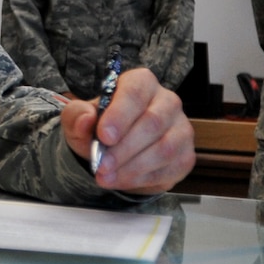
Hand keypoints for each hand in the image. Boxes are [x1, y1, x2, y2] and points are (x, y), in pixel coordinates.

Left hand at [59, 68, 194, 193]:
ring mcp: (181, 129)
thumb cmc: (100, 129)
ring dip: (132, 167)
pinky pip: (169, 169)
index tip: (104, 136)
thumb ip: (77, 116)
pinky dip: (142, 179)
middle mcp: (167, 101)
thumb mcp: (79, 120)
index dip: (120, 115)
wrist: (115, 151)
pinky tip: (122, 180)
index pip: (135, 93)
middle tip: (101, 165)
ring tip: (107, 177)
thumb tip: (85, 119)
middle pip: (152, 122)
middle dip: (124, 148)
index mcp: (141, 83)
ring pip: (164, 148)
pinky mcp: (186, 155)